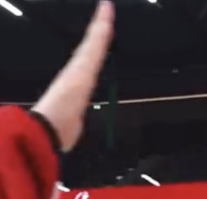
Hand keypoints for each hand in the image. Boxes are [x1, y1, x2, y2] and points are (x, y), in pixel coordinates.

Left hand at [32, 1, 114, 152]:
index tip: (106, 5)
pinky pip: (91, 79)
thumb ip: (94, 47)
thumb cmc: (64, 101)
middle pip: (91, 46)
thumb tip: (104, 19)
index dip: (101, 21)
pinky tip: (96, 72)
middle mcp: (77, 70)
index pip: (94, 37)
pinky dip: (95, 71)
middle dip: (99, 32)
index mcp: (79, 62)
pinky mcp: (80, 100)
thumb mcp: (82, 70)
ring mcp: (78, 84)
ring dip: (97, 49)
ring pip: (90, 61)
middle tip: (106, 18)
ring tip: (104, 40)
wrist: (51, 129)